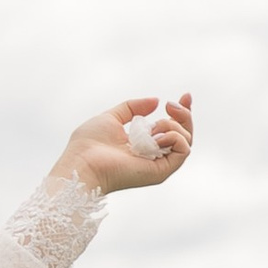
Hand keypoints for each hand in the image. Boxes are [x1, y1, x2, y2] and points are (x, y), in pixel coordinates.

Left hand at [54, 93, 192, 194]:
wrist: (82, 163)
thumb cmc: (89, 144)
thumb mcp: (113, 117)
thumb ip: (133, 107)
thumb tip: (156, 101)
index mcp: (143, 145)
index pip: (173, 129)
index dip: (183, 112)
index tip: (186, 95)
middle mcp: (153, 156)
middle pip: (184, 134)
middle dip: (184, 114)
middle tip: (169, 105)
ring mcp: (157, 165)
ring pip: (186, 141)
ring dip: (173, 126)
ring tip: (152, 128)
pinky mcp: (160, 172)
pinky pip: (183, 151)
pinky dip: (174, 137)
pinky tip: (155, 137)